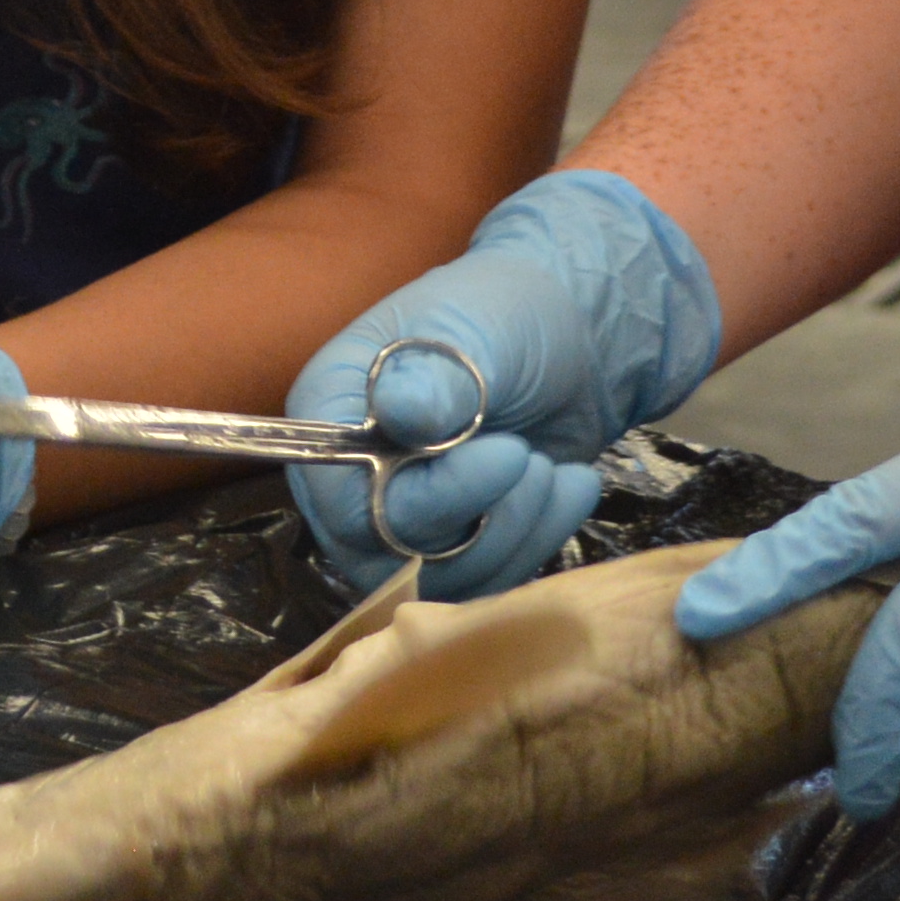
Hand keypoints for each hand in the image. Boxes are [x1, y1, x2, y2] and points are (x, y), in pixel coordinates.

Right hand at [287, 170, 725, 598]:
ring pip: (440, 579)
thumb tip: (399, 412)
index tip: (504, 454)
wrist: (568, 338)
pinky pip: (483, 586)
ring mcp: (400, 520)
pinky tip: (569, 484)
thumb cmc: (506, 314)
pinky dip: (537, 539)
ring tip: (549, 466)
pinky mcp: (452, 549)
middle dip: (481, 514)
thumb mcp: (475, 329)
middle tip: (528, 456)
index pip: (343, 496)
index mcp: (330, 411)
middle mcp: (350, 477)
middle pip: (390, 549)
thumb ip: (438, 375)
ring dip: (514, 529)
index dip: (424, 496)